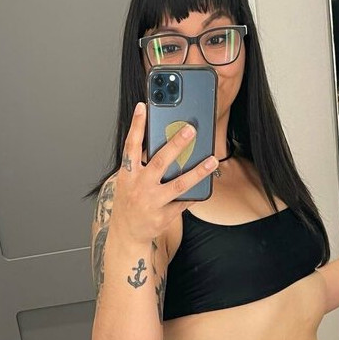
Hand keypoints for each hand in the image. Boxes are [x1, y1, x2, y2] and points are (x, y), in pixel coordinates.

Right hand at [109, 102, 217, 244]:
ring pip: (179, 185)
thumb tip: (166, 142)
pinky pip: (184, 202)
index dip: (136, 126)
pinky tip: (207, 183)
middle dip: (176, 145)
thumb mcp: (128, 180)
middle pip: (160, 162)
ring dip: (197, 171)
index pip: (131, 146)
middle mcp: (139, 187)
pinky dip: (196, 193)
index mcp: (128, 174)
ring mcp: (152, 203)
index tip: (143, 106)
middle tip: (191, 130)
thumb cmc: (130, 200)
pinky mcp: (163, 216)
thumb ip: (142, 163)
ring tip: (212, 160)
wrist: (126, 233)